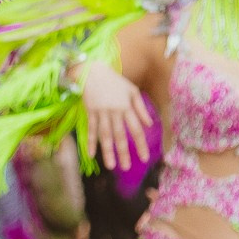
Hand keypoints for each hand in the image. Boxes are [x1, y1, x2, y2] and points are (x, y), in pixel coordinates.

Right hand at [80, 57, 153, 173]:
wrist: (91, 70)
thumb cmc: (114, 81)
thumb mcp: (132, 90)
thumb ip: (141, 108)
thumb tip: (149, 125)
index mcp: (127, 107)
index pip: (136, 129)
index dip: (141, 144)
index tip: (144, 158)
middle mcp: (115, 111)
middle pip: (120, 135)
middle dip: (124, 152)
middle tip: (126, 167)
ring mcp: (101, 112)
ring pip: (105, 134)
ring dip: (107, 151)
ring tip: (110, 166)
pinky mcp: (90, 111)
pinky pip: (91, 129)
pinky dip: (91, 141)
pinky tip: (91, 154)